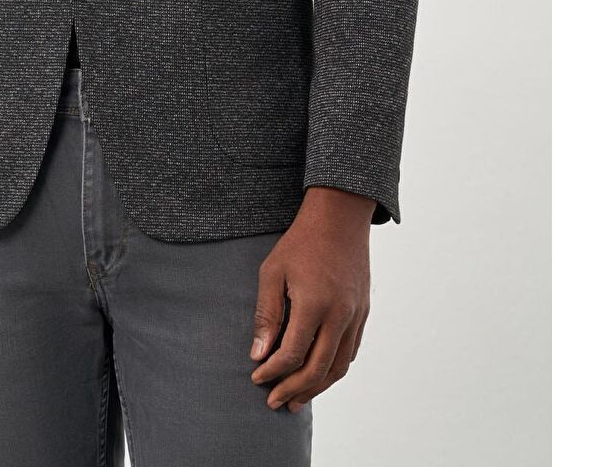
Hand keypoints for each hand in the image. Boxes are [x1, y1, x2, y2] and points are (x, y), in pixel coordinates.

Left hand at [249, 186, 373, 410]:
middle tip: (274, 402)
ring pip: (338, 367)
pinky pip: (350, 352)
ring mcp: (356, 315)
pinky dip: (334, 370)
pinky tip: (318, 375)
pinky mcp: (364, 312)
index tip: (256, 378)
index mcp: (314, 304)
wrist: (340, 217)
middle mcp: (340, 315)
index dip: (273, 372)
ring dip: (316, 388)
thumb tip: (259, 354)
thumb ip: (267, 314)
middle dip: (293, 390)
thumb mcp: (273, 271)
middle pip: (318, 369)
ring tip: (296, 399)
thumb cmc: (300, 242)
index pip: (293, 354)